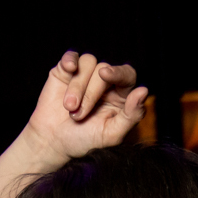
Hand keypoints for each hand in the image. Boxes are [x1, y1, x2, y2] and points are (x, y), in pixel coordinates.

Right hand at [23, 51, 148, 164]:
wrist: (53, 142)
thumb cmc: (84, 140)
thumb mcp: (110, 134)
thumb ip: (131, 115)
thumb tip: (143, 91)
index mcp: (120, 95)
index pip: (127, 75)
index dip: (118, 72)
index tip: (106, 74)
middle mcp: (105, 82)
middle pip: (104, 70)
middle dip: (89, 94)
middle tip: (77, 116)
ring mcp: (86, 74)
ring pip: (88, 63)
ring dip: (77, 87)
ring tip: (69, 108)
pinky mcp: (66, 71)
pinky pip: (72, 56)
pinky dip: (70, 60)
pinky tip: (68, 68)